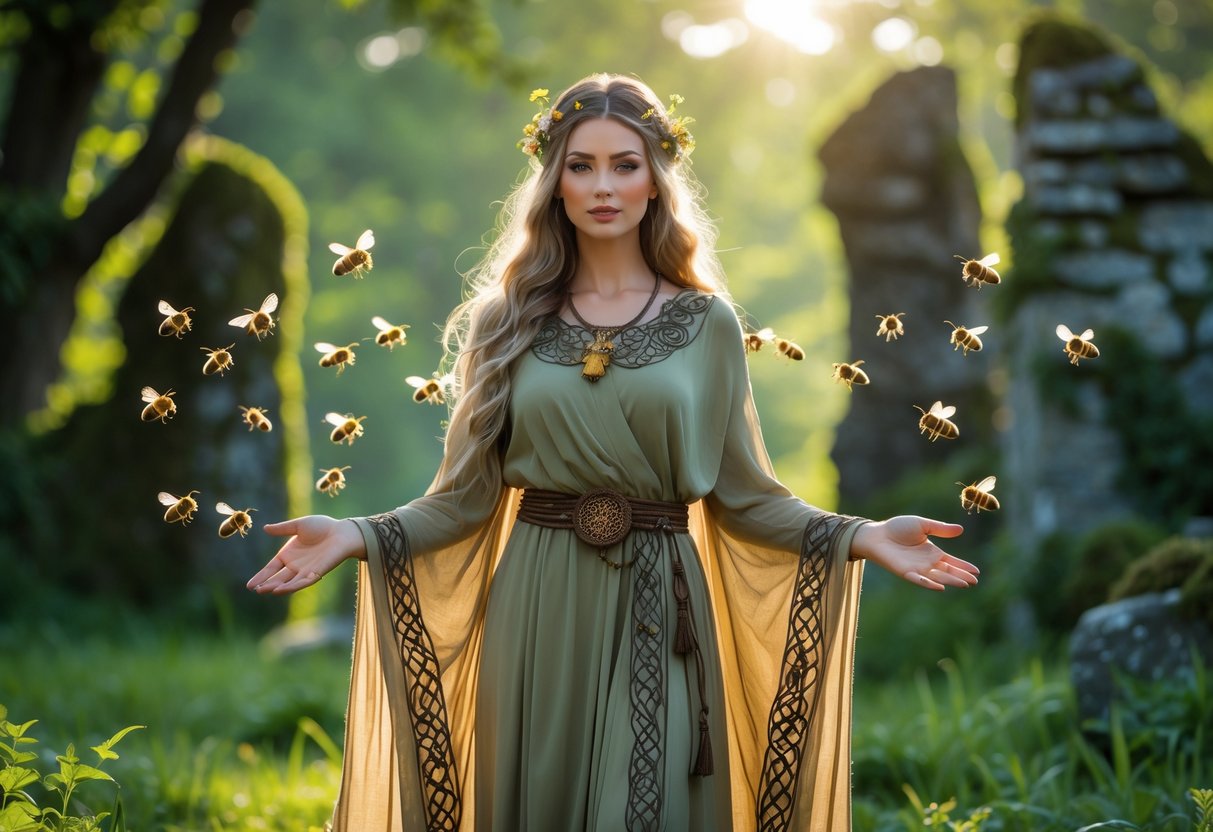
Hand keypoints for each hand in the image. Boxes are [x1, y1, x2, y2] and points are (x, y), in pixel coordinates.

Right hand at [246, 515, 365, 594]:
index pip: (271, 568)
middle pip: (278, 578)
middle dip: (266, 584)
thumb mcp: (299, 525)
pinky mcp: (317, 572)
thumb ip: (282, 528)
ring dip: (277, 587)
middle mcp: (295, 565)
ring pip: (288, 582)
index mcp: (289, 555)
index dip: (261, 576)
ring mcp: (306, 570)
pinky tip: (281, 589)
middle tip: (255, 589)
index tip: (250, 585)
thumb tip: (264, 528)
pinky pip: (303, 582)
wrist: (342, 531)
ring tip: (264, 591)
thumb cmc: (322, 526)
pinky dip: (292, 586)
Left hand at [850, 515, 977, 590]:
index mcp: (932, 552)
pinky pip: (919, 580)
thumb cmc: (898, 528)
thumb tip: (960, 529)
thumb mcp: (923, 525)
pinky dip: (929, 584)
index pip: (952, 562)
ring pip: (937, 577)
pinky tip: (940, 587)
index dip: (964, 567)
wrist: (877, 533)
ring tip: (964, 584)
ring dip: (950, 581)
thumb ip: (940, 529)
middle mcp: (927, 563)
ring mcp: (917, 569)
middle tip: (974, 582)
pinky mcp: (905, 572)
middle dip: (961, 576)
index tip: (977, 572)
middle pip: (948, 572)